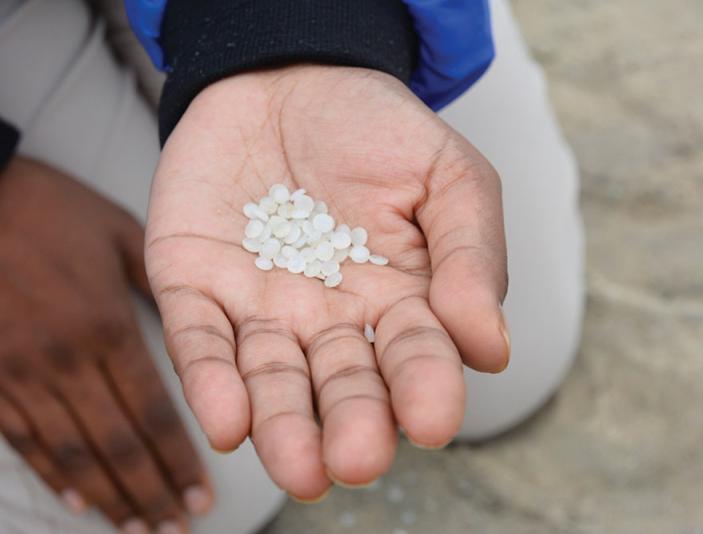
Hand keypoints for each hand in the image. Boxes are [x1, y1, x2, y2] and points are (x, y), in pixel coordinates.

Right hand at [0, 158, 210, 531]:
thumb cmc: (47, 208)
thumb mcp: (120, 233)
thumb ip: (161, 284)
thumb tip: (197, 325)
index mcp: (106, 325)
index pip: (152, 412)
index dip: (178, 459)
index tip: (200, 494)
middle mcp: (65, 359)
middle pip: (116, 443)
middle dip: (150, 491)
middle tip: (177, 527)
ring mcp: (20, 372)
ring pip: (71, 452)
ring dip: (107, 496)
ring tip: (137, 527)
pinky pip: (22, 438)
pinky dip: (52, 474)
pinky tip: (76, 501)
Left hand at [147, 66, 508, 499]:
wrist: (290, 75)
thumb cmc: (377, 129)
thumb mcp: (450, 176)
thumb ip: (473, 256)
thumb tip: (489, 347)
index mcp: (399, 302)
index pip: (415, 356)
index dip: (426, 387)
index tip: (434, 417)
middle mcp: (330, 321)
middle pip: (342, 385)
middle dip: (352, 425)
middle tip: (356, 459)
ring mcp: (261, 308)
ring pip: (270, 380)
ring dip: (282, 426)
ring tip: (299, 468)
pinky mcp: (195, 284)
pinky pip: (200, 340)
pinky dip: (211, 380)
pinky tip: (228, 419)